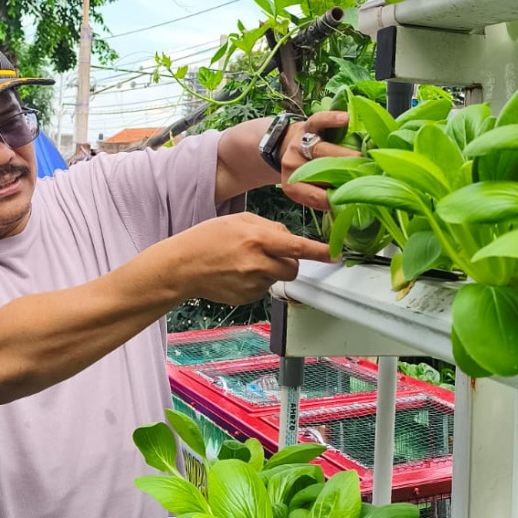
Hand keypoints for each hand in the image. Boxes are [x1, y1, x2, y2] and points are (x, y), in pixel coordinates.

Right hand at [170, 213, 332, 304]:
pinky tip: (238, 273)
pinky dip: (257, 281)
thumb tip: (289, 238)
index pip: (296, 247)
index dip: (318, 252)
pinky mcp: (247, 298)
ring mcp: (252, 283)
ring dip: (270, 270)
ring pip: (278, 278)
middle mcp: (257, 263)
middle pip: (293, 268)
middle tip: (272, 254)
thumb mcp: (239, 220)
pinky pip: (264, 289)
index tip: (335, 255)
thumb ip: (269, 228)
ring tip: (245, 262)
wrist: (182, 266)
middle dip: (290, 262)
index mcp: (257, 239)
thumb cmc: (208, 239)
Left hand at [280, 110, 359, 209]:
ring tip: (364, 159)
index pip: (315, 197)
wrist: (289, 146)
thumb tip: (355, 204)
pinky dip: (332, 119)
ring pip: (322, 150)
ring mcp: (298, 144)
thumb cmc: (310, 173)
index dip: (337, 198)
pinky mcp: (307, 125)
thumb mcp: (312, 190)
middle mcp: (292, 165)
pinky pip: (319, 121)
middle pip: (319, 171)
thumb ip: (328, 197)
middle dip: (343, 175)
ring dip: (344, 155)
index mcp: (293, 187)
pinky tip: (346, 119)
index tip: (357, 199)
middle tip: (365, 178)